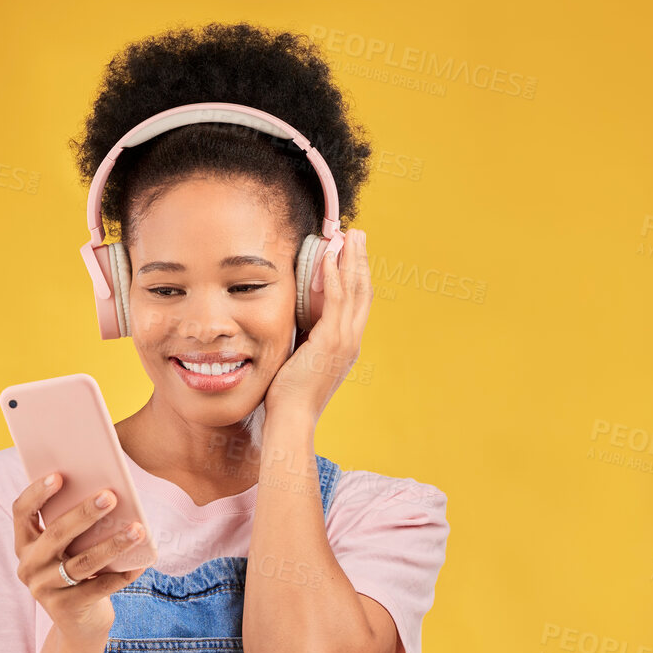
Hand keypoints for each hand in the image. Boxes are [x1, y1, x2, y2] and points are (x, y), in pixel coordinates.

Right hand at [11, 473, 148, 643]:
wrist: (79, 623)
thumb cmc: (78, 570)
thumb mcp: (69, 548)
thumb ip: (76, 525)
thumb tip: (108, 493)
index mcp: (25, 543)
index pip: (21, 511)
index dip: (37, 492)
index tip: (59, 475)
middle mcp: (28, 566)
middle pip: (56, 534)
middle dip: (85, 513)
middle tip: (111, 496)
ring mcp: (45, 589)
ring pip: (82, 563)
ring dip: (112, 544)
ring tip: (137, 529)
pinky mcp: (66, 609)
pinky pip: (99, 588)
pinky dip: (123, 574)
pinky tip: (142, 563)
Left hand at [263, 228, 370, 425]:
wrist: (292, 418)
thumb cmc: (289, 395)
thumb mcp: (302, 360)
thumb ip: (305, 339)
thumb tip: (297, 323)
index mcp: (347, 346)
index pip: (357, 303)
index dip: (357, 275)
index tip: (352, 252)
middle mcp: (351, 340)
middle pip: (363, 291)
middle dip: (360, 260)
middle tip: (359, 234)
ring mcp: (344, 341)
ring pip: (354, 290)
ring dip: (352, 259)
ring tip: (350, 236)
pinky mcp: (331, 341)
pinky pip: (335, 300)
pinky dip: (334, 276)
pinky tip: (330, 257)